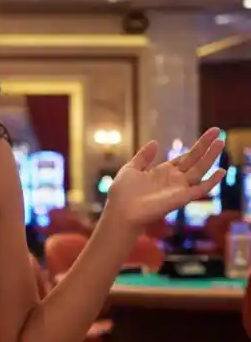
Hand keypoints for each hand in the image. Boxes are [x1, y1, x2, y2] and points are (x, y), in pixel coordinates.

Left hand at [106, 127, 225, 227]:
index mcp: (163, 172)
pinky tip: (221, 171)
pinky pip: (200, 189)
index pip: (185, 157)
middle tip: (218, 130)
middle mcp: (174, 179)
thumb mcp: (132, 169)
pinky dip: (211, 181)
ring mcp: (179, 188)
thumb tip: (154, 142)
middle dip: (206, 146)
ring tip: (221, 142)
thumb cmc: (123, 193)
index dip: (197, 146)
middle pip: (195, 160)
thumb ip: (144, 157)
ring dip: (211, 156)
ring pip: (200, 170)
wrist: (121, 211)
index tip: (209, 134)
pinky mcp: (182, 198)